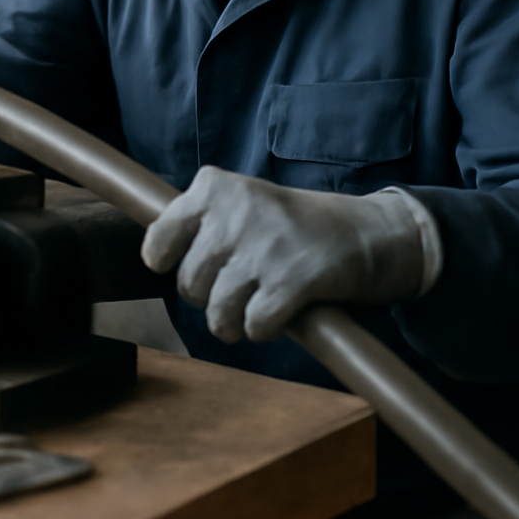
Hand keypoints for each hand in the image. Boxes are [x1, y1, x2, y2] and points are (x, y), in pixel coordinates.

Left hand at [141, 166, 428, 343]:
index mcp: (215, 188)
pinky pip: (253, 326)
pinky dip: (263, 330)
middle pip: (189, 284)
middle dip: (209, 297)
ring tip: (252, 309)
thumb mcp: (244, 203)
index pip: (161, 236)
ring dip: (232, 323)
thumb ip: (201, 222)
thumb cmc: (295, 224)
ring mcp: (264, 247)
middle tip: (238, 286)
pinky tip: (278, 314)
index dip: (165, 260)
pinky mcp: (292, 281)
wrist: (368, 232)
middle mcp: (236, 212)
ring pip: (217, 311)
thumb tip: (151, 258)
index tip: (175, 265)